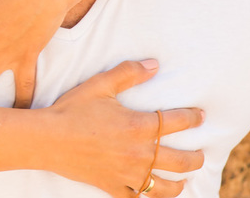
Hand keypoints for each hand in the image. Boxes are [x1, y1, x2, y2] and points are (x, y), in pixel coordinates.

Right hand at [45, 60, 204, 196]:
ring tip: (185, 179)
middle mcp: (139, 153)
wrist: (48, 139)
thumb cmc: (73, 110)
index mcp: (138, 126)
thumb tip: (154, 65)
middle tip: (201, 154)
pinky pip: (138, 196)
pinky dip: (148, 196)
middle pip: (181, 160)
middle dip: (196, 157)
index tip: (201, 116)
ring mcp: (128, 173)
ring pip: (165, 185)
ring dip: (180, 182)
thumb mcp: (100, 85)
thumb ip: (128, 73)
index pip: (177, 122)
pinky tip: (152, 192)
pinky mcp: (114, 186)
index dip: (193, 118)